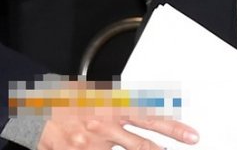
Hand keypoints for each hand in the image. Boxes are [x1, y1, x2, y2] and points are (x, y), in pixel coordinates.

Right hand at [38, 113, 199, 149]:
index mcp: (114, 106)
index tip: (191, 135)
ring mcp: (94, 143)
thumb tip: (143, 108)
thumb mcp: (100, 96)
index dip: (173, 127)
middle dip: (165, 148)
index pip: (151, 117)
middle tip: (188, 144)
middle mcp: (107, 125)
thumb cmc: (69, 98)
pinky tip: (107, 149)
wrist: (39, 106)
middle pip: (142, 143)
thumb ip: (120, 106)